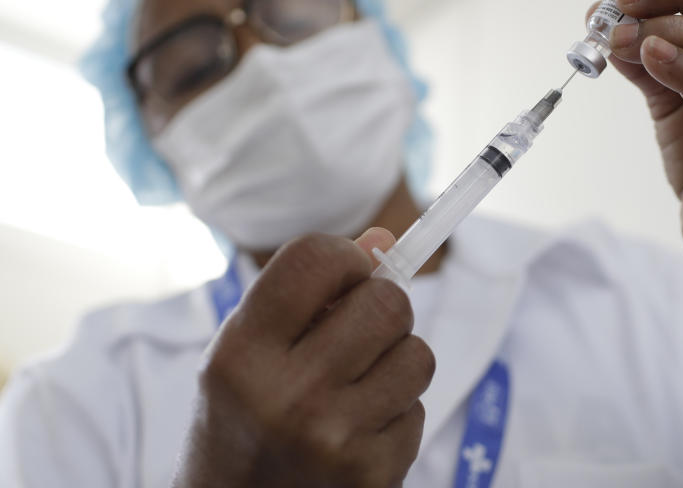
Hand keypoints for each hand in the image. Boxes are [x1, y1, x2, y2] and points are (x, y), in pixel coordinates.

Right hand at [172, 229, 434, 487]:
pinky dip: (397, 413)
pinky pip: (419, 410)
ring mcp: (335, 439)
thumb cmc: (240, 423)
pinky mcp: (373, 474)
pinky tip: (358, 432)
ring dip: (396, 362)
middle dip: (382, 308)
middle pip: (387, 302)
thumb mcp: (246, 353)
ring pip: (418, 354)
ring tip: (356, 386)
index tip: (349, 274)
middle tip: (356, 335)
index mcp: (242, 354)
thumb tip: (385, 241)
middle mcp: (288, 395)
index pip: (316, 259)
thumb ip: (307, 294)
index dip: (346, 258)